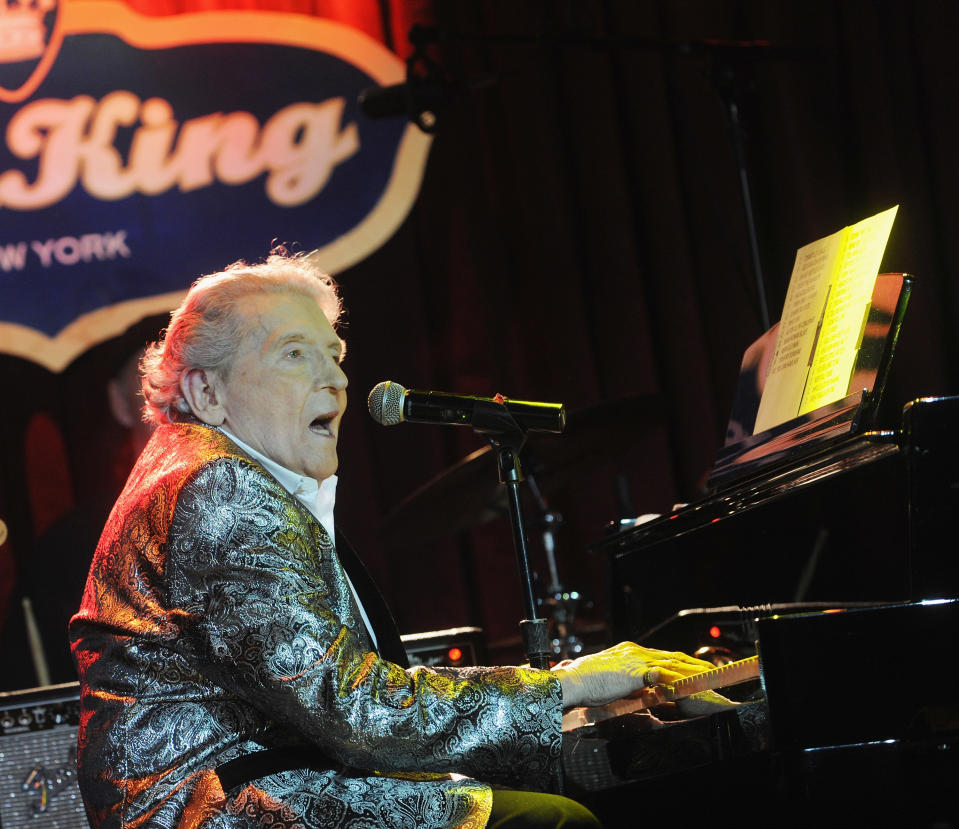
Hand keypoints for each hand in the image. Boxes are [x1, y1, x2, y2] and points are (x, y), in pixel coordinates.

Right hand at [551, 641, 716, 708]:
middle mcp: (636, 650)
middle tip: (712, 670)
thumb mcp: (612, 683)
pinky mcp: (638, 669)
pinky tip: (693, 683)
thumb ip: (629, 686)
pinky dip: (681, 678)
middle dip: (694, 663)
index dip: (680, 661)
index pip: (661, 656)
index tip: (694, 667)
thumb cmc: (587, 684)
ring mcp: (638, 658)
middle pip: (672, 656)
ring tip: (711, 676)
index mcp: (629, 652)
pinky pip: (666, 673)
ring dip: (694, 670)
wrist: (574, 680)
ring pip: (674, 663)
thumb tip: (644, 697)